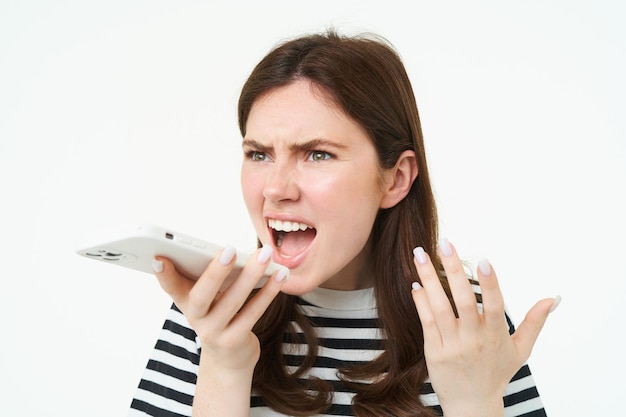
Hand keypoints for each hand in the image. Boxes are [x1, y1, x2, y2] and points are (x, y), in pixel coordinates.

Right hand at [152, 245, 287, 371]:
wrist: (228, 359)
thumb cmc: (219, 316)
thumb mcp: (207, 298)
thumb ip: (209, 276)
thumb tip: (229, 250)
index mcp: (185, 301)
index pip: (170, 287)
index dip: (163, 274)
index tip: (159, 258)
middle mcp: (195, 318)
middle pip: (202, 294)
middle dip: (216, 272)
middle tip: (230, 249)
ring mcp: (213, 332)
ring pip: (233, 301)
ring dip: (251, 275)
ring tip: (265, 254)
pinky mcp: (234, 341)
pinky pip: (253, 313)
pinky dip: (268, 292)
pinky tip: (279, 275)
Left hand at [411, 239, 558, 416]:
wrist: (472, 406)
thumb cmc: (497, 373)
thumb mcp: (521, 350)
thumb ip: (535, 322)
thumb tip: (554, 298)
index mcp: (496, 335)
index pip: (494, 305)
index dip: (490, 284)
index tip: (484, 260)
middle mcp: (474, 338)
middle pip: (463, 300)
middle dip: (453, 270)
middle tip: (444, 243)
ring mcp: (453, 345)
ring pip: (439, 308)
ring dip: (429, 279)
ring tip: (419, 255)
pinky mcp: (434, 351)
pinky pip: (426, 322)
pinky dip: (421, 302)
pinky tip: (416, 283)